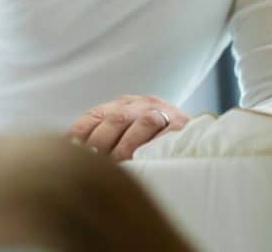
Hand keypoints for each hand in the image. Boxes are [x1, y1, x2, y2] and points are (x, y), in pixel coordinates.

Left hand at [67, 95, 188, 160]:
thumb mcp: (129, 133)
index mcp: (124, 105)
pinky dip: (152, 147)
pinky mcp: (183, 125)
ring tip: (115, 166)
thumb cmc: (156, 141)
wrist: (201, 137)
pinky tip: (141, 161)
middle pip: (116, 119)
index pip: (96, 114)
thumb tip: (73, 155)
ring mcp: (164, 113)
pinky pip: (166, 133)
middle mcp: (142, 104)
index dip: (81, 130)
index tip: (69, 147)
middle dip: (100, 142)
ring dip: (125, 147)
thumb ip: (106, 139)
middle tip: (90, 162)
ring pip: (140, 124)